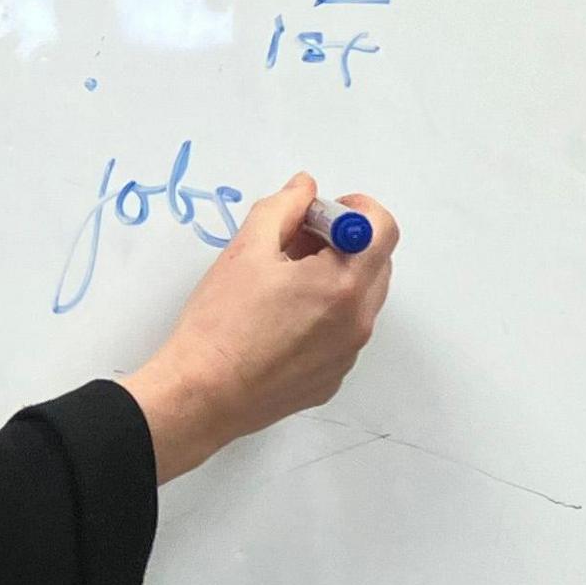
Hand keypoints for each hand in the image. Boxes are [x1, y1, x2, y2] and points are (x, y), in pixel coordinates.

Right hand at [119, 174, 398, 482]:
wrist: (202, 395)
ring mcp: (348, 356)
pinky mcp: (332, 379)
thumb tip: (305, 188)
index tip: (324, 213)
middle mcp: (357, 322)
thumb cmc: (221, 322)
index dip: (358, 209)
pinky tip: (280, 321)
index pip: (383, 229)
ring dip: (336, 278)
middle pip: (377, 263)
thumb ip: (283, 207)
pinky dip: (325, 315)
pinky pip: (343, 333)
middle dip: (345, 243)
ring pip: (360, 300)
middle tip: (296, 243)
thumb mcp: (246, 249)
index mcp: (342, 285)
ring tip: (284, 283)